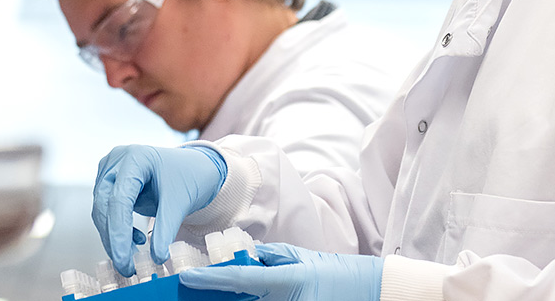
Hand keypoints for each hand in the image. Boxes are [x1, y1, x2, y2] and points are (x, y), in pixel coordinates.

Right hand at [92, 145, 225, 276]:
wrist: (194, 169)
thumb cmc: (189, 177)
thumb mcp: (180, 203)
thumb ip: (166, 230)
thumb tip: (157, 257)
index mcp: (135, 157)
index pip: (119, 199)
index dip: (119, 233)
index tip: (123, 259)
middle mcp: (117, 160)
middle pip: (105, 205)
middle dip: (114, 239)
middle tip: (126, 266)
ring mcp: (111, 170)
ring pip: (102, 210)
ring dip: (114, 237)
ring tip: (132, 257)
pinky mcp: (111, 182)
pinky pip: (107, 210)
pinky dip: (118, 229)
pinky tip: (137, 239)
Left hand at [180, 243, 381, 300]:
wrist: (367, 291)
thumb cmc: (335, 273)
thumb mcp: (300, 259)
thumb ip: (269, 258)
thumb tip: (242, 259)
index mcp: (287, 280)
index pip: (240, 279)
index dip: (211, 278)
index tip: (188, 277)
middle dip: (219, 299)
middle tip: (194, 293)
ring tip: (214, 297)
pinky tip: (243, 300)